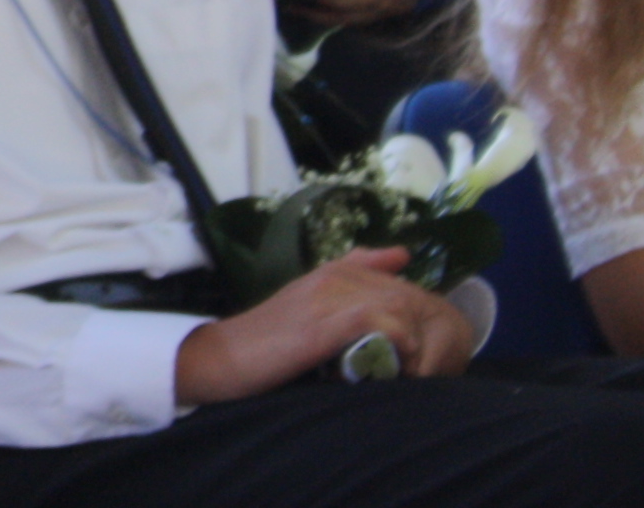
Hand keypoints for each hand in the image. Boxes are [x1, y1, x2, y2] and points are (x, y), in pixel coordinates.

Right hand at [174, 247, 472, 402]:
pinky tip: (399, 367)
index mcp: (326, 273)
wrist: (221, 357)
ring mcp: (329, 297)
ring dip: (416, 340)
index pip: (388, 272)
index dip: (410, 305)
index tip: (413, 340)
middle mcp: (331, 277)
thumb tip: (389, 276)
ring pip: (400, 303)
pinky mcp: (327, 323)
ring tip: (413, 370)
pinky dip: (401, 346)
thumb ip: (340, 298)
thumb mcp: (305, 313)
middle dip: (422, 328)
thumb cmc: (262, 343)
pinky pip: (385, 322)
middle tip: (421, 364)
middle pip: (404, 290)